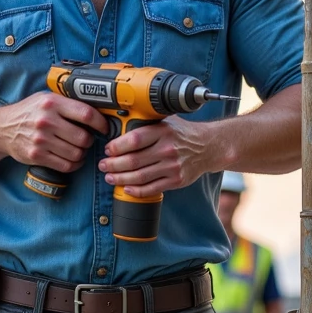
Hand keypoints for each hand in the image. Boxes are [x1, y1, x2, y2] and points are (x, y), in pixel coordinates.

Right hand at [0, 92, 108, 174]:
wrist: (2, 128)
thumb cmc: (29, 112)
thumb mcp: (46, 98)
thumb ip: (67, 103)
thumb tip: (97, 111)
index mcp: (52, 103)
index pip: (86, 114)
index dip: (101, 123)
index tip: (104, 128)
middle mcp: (46, 121)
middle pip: (83, 138)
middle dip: (89, 141)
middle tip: (87, 140)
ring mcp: (41, 140)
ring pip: (76, 154)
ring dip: (82, 154)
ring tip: (78, 149)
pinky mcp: (37, 155)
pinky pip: (66, 165)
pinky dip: (74, 164)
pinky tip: (73, 159)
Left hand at [99, 116, 213, 194]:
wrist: (208, 147)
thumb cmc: (183, 134)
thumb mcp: (166, 122)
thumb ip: (146, 125)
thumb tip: (119, 128)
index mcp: (163, 131)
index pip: (134, 140)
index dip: (117, 147)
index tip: (108, 150)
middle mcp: (167, 149)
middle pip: (133, 161)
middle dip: (113, 165)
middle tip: (103, 165)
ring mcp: (172, 167)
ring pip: (139, 177)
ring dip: (120, 178)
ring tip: (110, 177)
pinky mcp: (176, 180)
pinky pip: (151, 188)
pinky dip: (136, 190)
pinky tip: (126, 188)